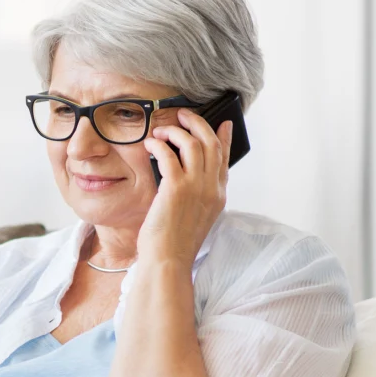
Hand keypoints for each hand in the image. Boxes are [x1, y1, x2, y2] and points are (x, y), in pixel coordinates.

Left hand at [137, 111, 232, 268]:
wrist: (168, 262)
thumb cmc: (174, 244)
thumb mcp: (194, 217)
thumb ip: (196, 194)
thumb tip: (186, 176)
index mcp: (218, 196)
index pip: (225, 159)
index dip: (223, 138)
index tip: (222, 124)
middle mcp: (212, 188)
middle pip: (211, 143)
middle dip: (198, 123)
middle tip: (184, 115)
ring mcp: (196, 187)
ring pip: (193, 143)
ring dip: (176, 131)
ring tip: (161, 131)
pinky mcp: (176, 189)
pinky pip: (169, 155)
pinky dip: (159, 145)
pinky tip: (150, 145)